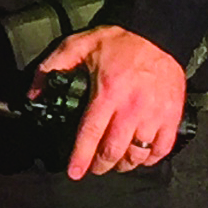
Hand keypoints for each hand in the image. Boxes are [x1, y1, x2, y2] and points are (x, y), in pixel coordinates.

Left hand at [35, 24, 186, 179]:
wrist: (158, 34)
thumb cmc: (118, 42)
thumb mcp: (77, 46)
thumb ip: (52, 68)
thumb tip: (34, 95)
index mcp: (108, 92)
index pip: (91, 133)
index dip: (81, 157)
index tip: (74, 172)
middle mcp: (133, 107)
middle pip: (114, 151)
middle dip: (100, 165)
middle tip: (93, 167)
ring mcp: (155, 114)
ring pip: (138, 154)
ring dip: (124, 164)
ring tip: (115, 162)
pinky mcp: (173, 115)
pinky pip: (162, 148)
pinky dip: (150, 158)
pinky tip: (140, 157)